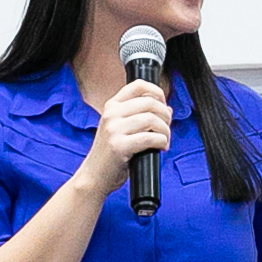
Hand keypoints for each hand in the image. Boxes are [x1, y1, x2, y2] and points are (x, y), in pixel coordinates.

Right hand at [71, 79, 173, 198]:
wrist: (94, 177)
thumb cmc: (110, 155)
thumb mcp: (119, 129)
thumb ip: (140, 116)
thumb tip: (167, 109)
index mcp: (111, 106)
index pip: (138, 85)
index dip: (157, 92)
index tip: (164, 105)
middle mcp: (111, 114)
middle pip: (150, 102)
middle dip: (165, 115)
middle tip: (167, 128)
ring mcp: (114, 129)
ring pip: (152, 119)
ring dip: (165, 130)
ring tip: (164, 140)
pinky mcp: (119, 146)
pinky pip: (150, 137)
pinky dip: (161, 142)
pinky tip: (161, 148)